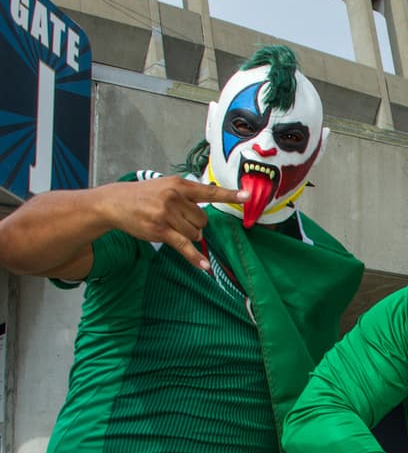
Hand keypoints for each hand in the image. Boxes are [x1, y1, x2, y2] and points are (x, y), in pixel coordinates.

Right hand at [96, 177, 246, 270]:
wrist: (114, 202)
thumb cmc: (143, 196)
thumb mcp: (165, 186)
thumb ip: (187, 195)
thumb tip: (206, 213)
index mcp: (179, 185)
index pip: (210, 192)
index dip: (230, 195)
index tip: (248, 196)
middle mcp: (174, 198)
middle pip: (203, 220)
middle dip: (195, 224)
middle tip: (177, 219)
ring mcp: (167, 214)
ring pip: (195, 233)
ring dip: (188, 235)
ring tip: (169, 226)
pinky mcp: (160, 230)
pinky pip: (184, 246)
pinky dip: (195, 258)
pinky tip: (204, 267)